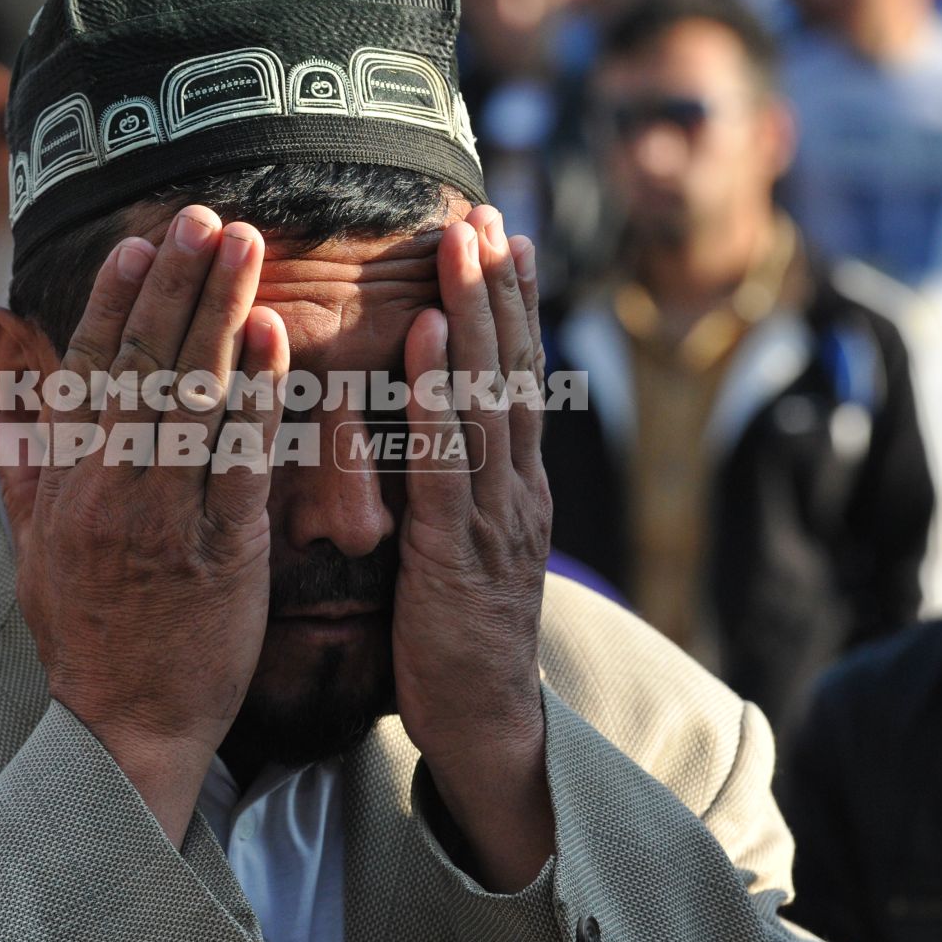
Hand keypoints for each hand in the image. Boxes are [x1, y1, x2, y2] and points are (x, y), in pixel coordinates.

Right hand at [0, 206, 289, 843]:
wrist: (125, 731)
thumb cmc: (87, 642)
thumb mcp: (35, 557)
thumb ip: (24, 479)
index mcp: (69, 485)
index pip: (93, 375)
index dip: (117, 304)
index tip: (141, 243)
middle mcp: (111, 489)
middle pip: (146, 367)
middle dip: (176, 285)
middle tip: (207, 216)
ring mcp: (166, 518)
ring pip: (194, 397)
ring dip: (220, 313)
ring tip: (248, 246)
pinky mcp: (222, 552)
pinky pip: (241, 459)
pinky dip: (257, 395)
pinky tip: (275, 339)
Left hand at [392, 203, 554, 889]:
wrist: (483, 725)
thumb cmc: (454, 631)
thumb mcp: (459, 539)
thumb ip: (450, 477)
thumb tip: (426, 412)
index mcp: (512, 484)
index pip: (516, 377)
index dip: (511, 304)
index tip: (501, 234)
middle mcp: (515, 491)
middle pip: (512, 373)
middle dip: (497, 290)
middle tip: (484, 216)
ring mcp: (495, 522)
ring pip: (489, 406)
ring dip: (476, 324)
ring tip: (462, 255)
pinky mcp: (459, 559)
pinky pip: (448, 470)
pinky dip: (439, 406)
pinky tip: (428, 353)